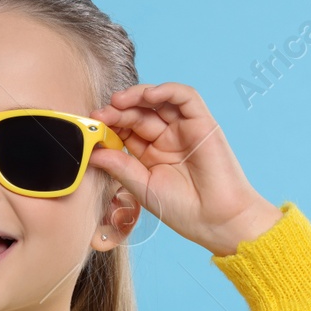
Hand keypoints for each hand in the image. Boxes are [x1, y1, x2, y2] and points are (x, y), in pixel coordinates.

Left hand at [87, 82, 282, 255]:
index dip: (110, 125)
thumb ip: (120, 167)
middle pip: (139, 113)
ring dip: (137, 96)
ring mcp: (184, 129)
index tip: (93, 126)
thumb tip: (93, 152)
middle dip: (118, 111)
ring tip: (118, 101)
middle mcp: (167, 138)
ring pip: (159, 101)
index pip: (126, 130)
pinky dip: (167, 91)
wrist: (217, 220)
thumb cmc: (183, 209)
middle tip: (101, 114)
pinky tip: (148, 96)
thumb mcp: (142, 187)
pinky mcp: (203, 122)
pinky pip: (185, 97)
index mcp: (150, 154)